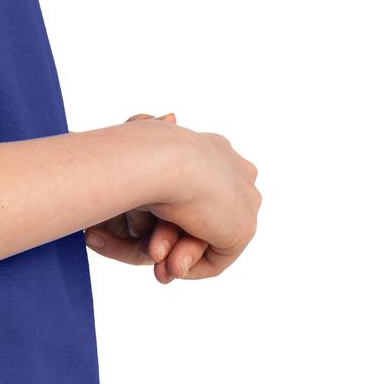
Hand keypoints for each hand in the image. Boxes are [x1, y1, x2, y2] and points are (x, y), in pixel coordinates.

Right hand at [84, 113, 259, 283]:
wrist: (161, 161)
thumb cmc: (141, 148)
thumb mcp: (142, 135)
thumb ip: (152, 136)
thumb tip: (170, 119)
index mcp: (215, 149)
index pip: (198, 187)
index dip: (170, 211)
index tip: (142, 227)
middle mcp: (235, 172)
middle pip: (204, 214)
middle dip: (175, 236)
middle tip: (150, 253)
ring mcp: (244, 199)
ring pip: (208, 234)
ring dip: (179, 251)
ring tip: (157, 262)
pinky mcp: (243, 228)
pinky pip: (217, 257)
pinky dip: (191, 264)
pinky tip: (171, 262)